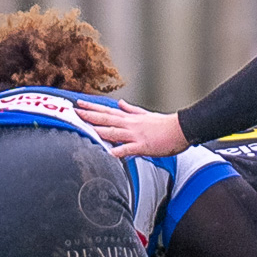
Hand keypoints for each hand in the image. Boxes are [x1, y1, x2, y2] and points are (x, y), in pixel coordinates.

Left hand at [74, 99, 189, 157]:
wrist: (181, 129)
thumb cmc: (165, 125)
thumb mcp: (146, 114)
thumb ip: (132, 110)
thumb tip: (121, 103)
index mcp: (130, 118)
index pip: (107, 111)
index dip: (92, 108)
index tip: (79, 104)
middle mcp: (130, 124)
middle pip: (106, 118)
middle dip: (89, 115)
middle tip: (75, 112)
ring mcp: (135, 135)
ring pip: (113, 131)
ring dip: (98, 130)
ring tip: (84, 128)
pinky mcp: (143, 146)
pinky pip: (128, 149)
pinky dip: (118, 151)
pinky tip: (108, 154)